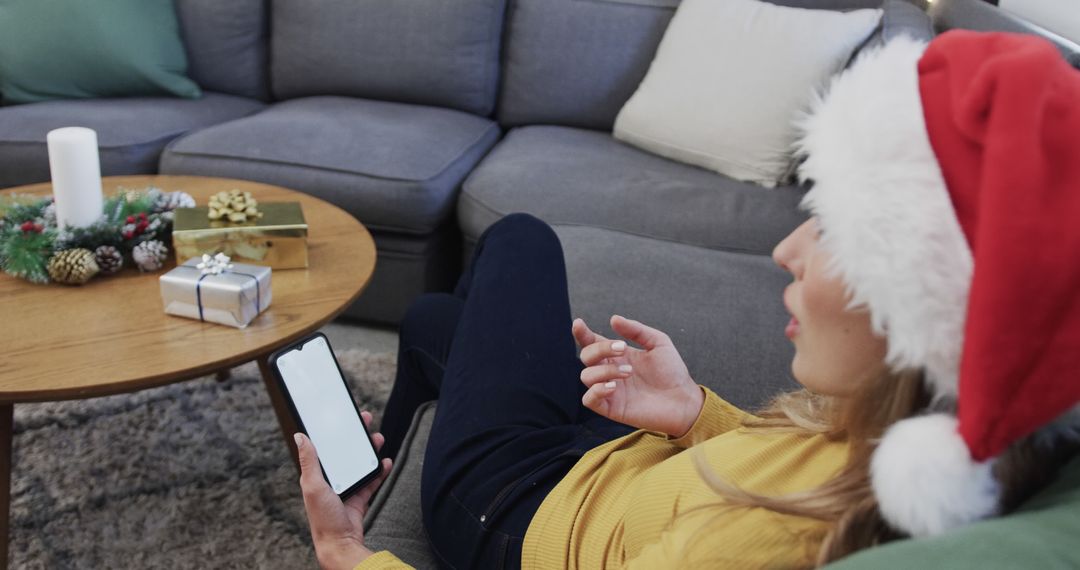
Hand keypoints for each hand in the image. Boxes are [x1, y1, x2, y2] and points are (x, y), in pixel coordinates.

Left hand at [296, 410, 393, 569]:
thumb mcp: (313, 485)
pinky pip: (372, 480)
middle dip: (356, 436)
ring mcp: (347, 488)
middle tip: (366, 421)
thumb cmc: (322, 518)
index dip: (336, 430)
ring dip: (370, 451)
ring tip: (378, 439)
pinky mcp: (360, 497)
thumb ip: (309, 461)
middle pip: (346, 451)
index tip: (344, 417)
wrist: (340, 543)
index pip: (327, 446)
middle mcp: (332, 480)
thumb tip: (299, 436)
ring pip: (360, 463)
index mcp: (318, 475)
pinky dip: (380, 472)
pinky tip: (386, 463)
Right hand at [573, 315, 703, 436]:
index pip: (592, 342)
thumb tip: (613, 319)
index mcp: (617, 355)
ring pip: (586, 376)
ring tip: (629, 372)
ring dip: (604, 370)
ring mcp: (609, 390)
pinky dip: (596, 391)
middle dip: (600, 349)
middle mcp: (610, 371)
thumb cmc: (672, 371)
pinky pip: (589, 400)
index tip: (579, 324)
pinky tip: (614, 387)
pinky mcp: (612, 408)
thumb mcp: (658, 342)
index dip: (582, 333)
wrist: (684, 399)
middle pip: (586, 356)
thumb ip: (636, 330)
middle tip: (623, 348)